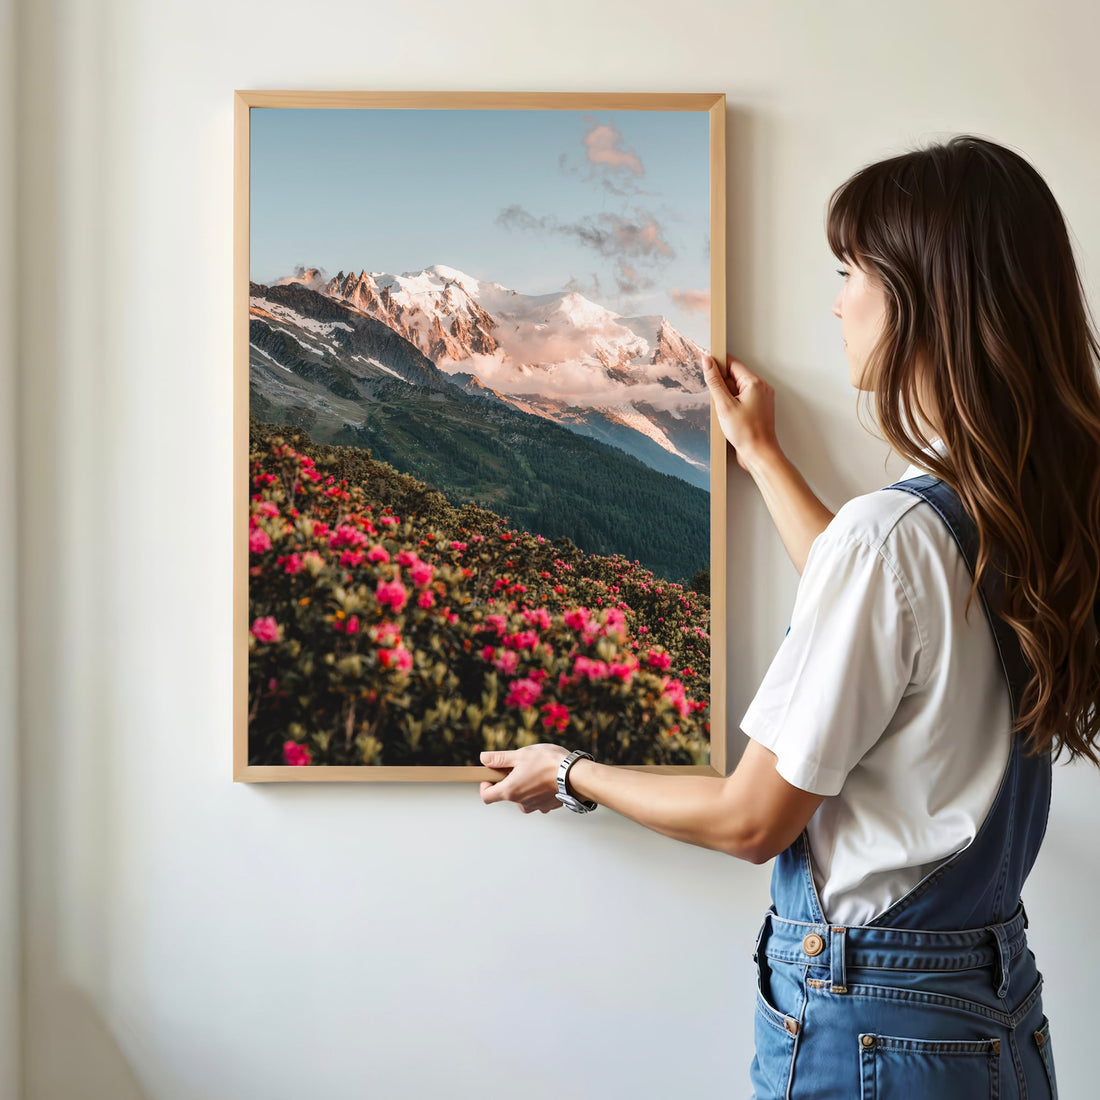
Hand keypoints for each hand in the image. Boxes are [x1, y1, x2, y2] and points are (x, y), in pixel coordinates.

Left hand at [479, 744, 570, 813]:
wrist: (575, 775)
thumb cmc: (548, 763)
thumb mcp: (520, 754)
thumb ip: (499, 758)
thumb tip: (483, 758)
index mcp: (510, 790)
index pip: (486, 796)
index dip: (485, 786)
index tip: (491, 776)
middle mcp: (521, 802)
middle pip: (506, 795)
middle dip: (509, 781)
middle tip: (519, 766)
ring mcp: (536, 806)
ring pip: (523, 797)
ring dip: (525, 786)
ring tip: (536, 770)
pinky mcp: (548, 806)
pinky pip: (538, 799)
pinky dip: (538, 790)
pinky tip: (547, 778)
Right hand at [703, 353, 779, 471]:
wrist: (759, 454)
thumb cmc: (746, 432)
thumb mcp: (724, 405)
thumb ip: (715, 381)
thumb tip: (707, 362)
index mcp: (755, 383)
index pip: (733, 363)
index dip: (717, 364)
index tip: (705, 367)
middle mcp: (761, 388)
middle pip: (735, 376)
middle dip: (722, 385)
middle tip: (718, 401)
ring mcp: (761, 398)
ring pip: (738, 388)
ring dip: (726, 396)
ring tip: (725, 412)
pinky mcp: (758, 408)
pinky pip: (742, 398)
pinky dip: (733, 404)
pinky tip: (729, 416)